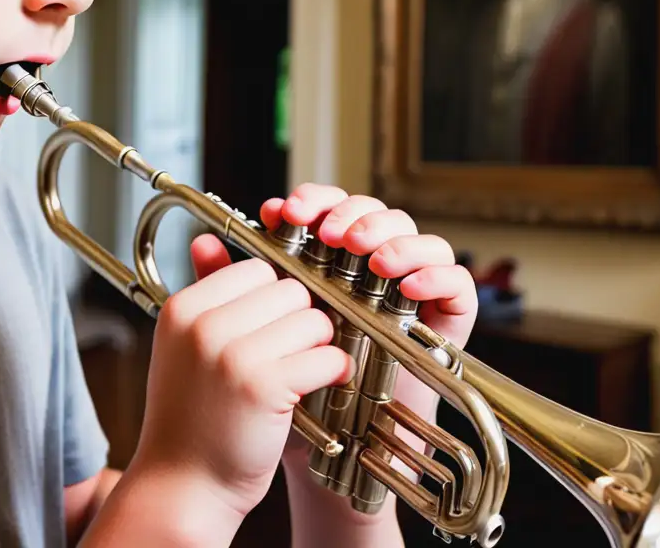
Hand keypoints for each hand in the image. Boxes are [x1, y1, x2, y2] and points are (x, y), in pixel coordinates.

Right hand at [127, 239, 353, 526]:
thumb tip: (206, 240)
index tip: (272, 328)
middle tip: (290, 354)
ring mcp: (233, 354)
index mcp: (184, 308)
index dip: (274, 299)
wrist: (183, 484)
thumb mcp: (184, 346)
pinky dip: (331, 372)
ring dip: (318, 346)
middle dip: (300, 320)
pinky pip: (325, 356)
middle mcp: (204, 325)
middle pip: (289, 289)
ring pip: (313, 320)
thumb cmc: (189, 417)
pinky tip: (315, 389)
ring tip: (299, 374)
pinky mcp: (265, 386)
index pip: (256, 269)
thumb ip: (203, 291)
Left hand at [255, 185, 476, 534]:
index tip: (281, 212)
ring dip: (392, 236)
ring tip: (365, 254)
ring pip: (417, 237)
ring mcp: (409, 295)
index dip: (310, 201)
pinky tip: (406, 286)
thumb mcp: (250, 335)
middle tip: (326, 231)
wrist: (317, 457)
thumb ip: (229, 289)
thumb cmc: (284, 393)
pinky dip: (435, 274)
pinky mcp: (444, 324)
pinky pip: (456, 283)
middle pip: (373, 214)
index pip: (328, 210)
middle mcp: (370, 272)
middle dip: (349, 211)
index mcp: (327, 264)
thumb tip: (202, 241)